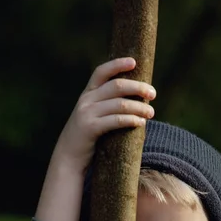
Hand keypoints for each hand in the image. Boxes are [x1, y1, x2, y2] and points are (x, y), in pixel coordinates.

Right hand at [54, 57, 155, 172]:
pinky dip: (131, 120)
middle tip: (153, 94)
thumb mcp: (93, 117)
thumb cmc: (87, 139)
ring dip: (139, 107)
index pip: (102, 72)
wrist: (67, 158)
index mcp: (87, 94)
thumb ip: (107, 107)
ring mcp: (87, 113)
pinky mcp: (90, 128)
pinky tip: (140, 123)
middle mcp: (86, 100)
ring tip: (151, 113)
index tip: (134, 62)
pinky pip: (115, 120)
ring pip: (119, 104)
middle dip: (137, 87)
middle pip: (116, 86)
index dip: (117, 64)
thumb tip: (136, 102)